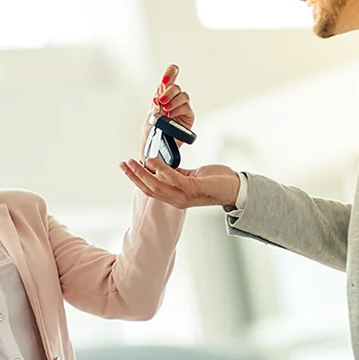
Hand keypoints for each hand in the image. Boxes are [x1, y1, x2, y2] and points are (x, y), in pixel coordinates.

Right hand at [119, 158, 239, 208]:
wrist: (234, 188)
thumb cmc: (215, 181)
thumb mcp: (191, 177)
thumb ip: (176, 174)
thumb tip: (162, 167)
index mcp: (175, 197)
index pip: (150, 190)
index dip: (136, 180)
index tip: (126, 168)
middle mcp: (177, 200)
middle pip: (149, 189)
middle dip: (134, 176)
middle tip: (123, 164)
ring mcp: (184, 196)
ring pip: (156, 185)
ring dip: (142, 173)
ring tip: (134, 161)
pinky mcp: (192, 188)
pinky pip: (172, 178)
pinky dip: (160, 169)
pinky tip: (153, 160)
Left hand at [151, 64, 193, 129]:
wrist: (155, 144)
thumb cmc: (152, 129)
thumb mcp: (151, 112)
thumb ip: (158, 99)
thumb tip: (163, 89)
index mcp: (164, 93)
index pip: (172, 75)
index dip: (171, 72)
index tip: (165, 79)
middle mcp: (174, 98)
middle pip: (176, 86)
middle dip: (168, 92)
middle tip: (161, 101)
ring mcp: (182, 106)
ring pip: (184, 95)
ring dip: (173, 101)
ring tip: (166, 110)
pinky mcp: (189, 115)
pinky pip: (186, 107)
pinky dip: (177, 110)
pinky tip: (170, 116)